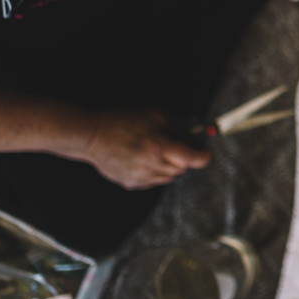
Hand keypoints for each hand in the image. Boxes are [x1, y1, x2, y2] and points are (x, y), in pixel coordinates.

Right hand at [81, 109, 210, 189]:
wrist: (92, 137)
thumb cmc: (121, 122)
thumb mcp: (153, 115)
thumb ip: (176, 122)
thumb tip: (194, 127)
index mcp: (158, 147)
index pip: (191, 159)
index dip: (203, 156)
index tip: (206, 153)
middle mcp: (151, 165)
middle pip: (182, 169)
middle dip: (185, 159)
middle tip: (180, 147)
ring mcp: (140, 177)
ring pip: (169, 178)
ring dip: (172, 167)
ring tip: (160, 152)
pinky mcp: (131, 184)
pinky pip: (154, 182)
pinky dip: (157, 173)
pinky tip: (148, 160)